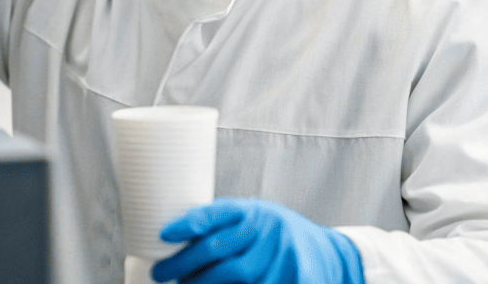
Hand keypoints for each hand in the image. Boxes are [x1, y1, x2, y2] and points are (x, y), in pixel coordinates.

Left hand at [151, 198, 363, 283]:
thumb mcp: (252, 218)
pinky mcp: (295, 278)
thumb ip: (222, 225)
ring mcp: (282, 255)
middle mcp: (267, 229)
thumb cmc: (275, 235)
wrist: (325, 252)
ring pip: (235, 276)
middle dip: (184, 265)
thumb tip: (174, 236)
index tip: (164, 235)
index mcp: (253, 211)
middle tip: (161, 273)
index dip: (189, 223)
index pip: (216, 212)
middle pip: (217, 249)